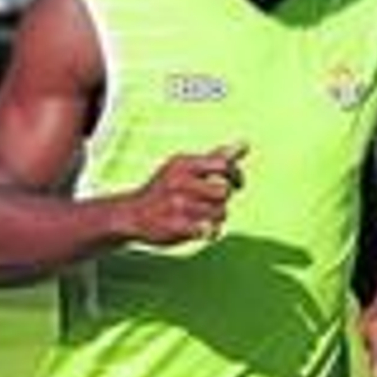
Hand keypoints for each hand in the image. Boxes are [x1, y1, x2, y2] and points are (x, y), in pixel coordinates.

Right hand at [124, 143, 247, 245]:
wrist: (132, 214)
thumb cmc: (164, 189)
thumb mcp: (185, 167)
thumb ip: (215, 157)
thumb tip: (245, 143)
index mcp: (183, 164)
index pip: (223, 165)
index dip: (235, 175)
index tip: (234, 183)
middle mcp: (179, 182)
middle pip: (224, 191)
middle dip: (223, 199)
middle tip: (211, 202)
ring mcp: (177, 205)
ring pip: (220, 213)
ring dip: (216, 217)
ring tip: (202, 216)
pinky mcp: (176, 227)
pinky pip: (210, 231)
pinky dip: (210, 232)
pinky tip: (200, 229)